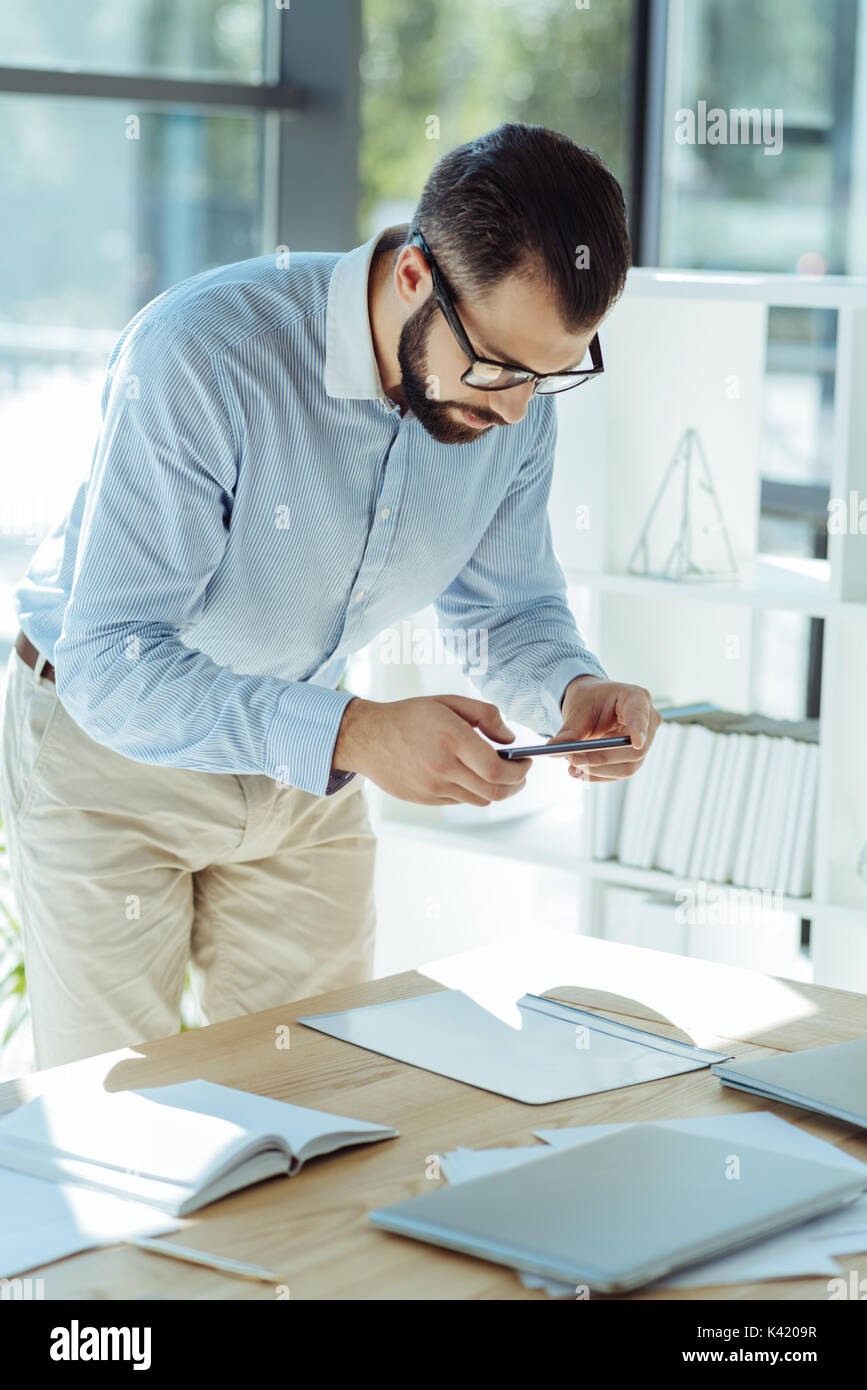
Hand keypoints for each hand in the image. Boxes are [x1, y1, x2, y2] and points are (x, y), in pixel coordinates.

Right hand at [332, 694, 530, 805]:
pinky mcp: (425, 799)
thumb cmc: (409, 715)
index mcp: (452, 740)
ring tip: (496, 774)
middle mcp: (443, 768)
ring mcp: (433, 788)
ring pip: (480, 800)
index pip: (497, 770)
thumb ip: (486, 715)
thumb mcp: (449, 702)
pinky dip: (473, 791)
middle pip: (495, 792)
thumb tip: (510, 740)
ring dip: (496, 790)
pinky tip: (468, 775)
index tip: (525, 763)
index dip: (519, 771)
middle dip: (516, 786)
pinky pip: (460, 801)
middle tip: (520, 774)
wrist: (366, 737)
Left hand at [547, 676, 660, 781]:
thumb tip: (554, 748)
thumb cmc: (589, 699)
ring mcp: (644, 742)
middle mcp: (647, 721)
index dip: (640, 730)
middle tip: (574, 760)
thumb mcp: (577, 709)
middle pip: (634, 750)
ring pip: (628, 767)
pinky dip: (598, 775)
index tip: (636, 743)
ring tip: (572, 768)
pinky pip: (619, 773)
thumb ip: (569, 730)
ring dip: (598, 771)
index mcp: (636, 698)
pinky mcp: (634, 758)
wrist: (592, 704)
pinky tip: (579, 772)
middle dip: (602, 759)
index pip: (641, 716)